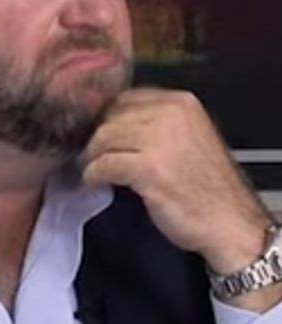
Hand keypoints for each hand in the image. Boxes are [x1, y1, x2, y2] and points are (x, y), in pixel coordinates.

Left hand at [82, 88, 271, 274]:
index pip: (126, 98)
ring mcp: (159, 141)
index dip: (107, 116)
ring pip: (104, 138)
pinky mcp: (148, 169)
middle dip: (97, 137)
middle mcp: (170, 115)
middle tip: (90, 152)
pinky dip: (94, 174)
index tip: (97, 130)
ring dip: (92, 155)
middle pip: (111, 116)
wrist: (233, 225)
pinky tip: (95, 181)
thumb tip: (114, 122)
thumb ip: (157, 123)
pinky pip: (104, 164)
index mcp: (180, 103)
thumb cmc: (210, 188)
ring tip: (91, 167)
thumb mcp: (190, 138)